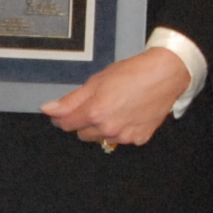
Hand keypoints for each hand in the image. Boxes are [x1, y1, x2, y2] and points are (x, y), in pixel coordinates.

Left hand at [43, 46, 186, 149]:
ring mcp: (124, 136)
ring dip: (102, 127)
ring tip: (115, 107)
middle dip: (83, 122)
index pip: (66, 124)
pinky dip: (121, 129)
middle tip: (95, 105)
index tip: (64, 112)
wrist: (164, 75)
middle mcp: (108, 128)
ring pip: (102, 138)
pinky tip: (128, 114)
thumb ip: (71, 100)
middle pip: (82, 134)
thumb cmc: (132, 73)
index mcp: (94, 112)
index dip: (62, 117)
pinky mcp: (139, 139)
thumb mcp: (96, 81)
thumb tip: (48, 109)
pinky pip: (121, 139)